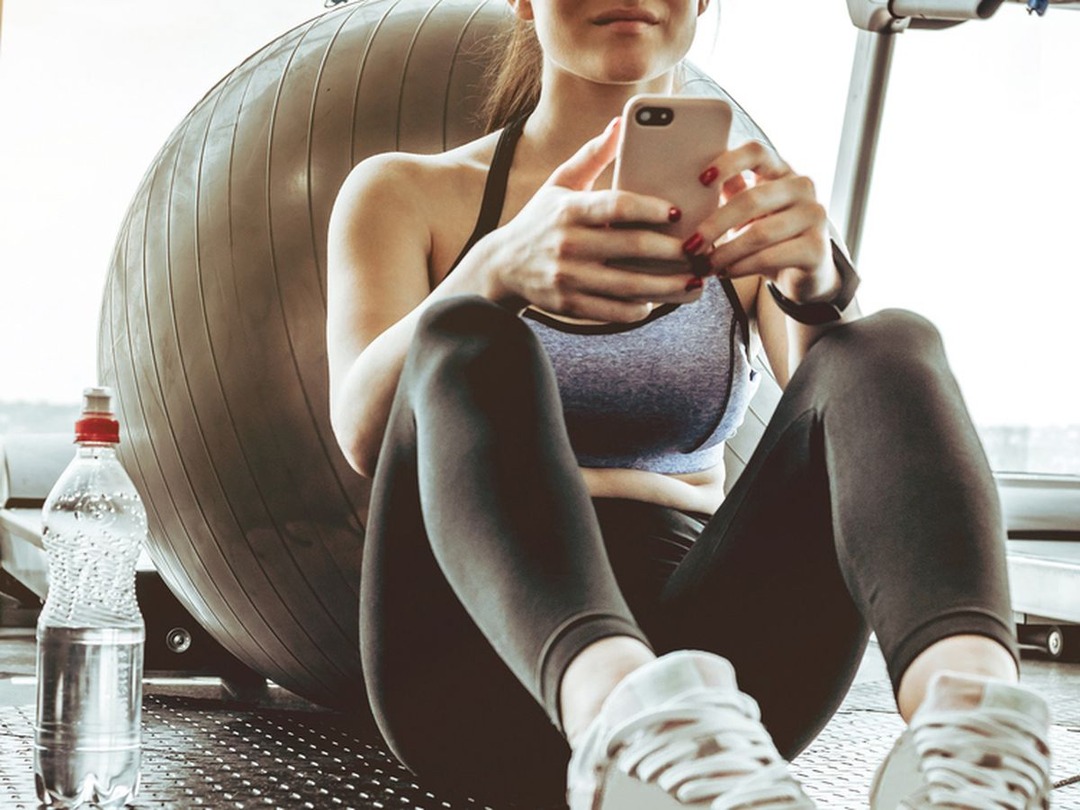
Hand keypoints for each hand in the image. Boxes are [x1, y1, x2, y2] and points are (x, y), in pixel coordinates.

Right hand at [483, 119, 704, 322]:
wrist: (501, 265)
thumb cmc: (540, 220)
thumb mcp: (560, 183)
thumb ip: (592, 154)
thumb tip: (620, 122)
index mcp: (569, 210)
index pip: (616, 206)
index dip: (650, 208)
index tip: (677, 211)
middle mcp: (568, 244)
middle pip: (631, 248)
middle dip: (672, 252)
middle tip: (699, 251)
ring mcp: (567, 277)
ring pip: (628, 286)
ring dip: (666, 286)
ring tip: (693, 282)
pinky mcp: (568, 305)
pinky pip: (612, 311)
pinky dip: (637, 310)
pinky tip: (655, 302)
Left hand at [684, 141, 838, 302]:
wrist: (805, 272)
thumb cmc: (769, 235)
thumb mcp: (748, 211)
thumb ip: (730, 191)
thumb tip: (691, 182)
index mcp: (781, 170)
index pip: (756, 152)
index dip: (728, 162)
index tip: (700, 180)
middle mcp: (802, 187)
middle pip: (750, 199)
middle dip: (713, 226)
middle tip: (689, 246)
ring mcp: (814, 216)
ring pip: (758, 233)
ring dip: (724, 253)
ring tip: (704, 265)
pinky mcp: (817, 248)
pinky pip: (770, 257)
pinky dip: (741, 267)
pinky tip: (725, 273)